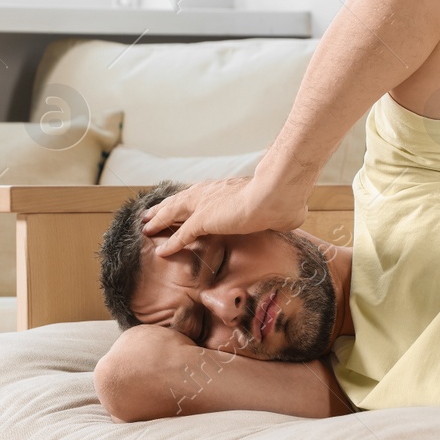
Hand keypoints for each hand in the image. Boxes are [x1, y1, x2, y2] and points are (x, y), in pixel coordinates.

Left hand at [142, 175, 309, 255]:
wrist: (277, 193)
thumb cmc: (282, 198)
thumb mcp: (277, 206)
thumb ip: (277, 212)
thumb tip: (293, 215)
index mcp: (223, 189)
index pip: (197, 195)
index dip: (185, 201)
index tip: (176, 205)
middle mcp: (210, 193)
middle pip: (179, 200)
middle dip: (163, 208)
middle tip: (149, 214)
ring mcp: (205, 205)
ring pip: (173, 213)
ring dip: (159, 220)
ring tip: (146, 227)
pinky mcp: (204, 220)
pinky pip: (181, 234)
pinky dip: (170, 242)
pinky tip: (161, 250)